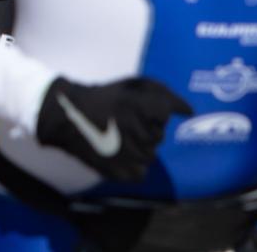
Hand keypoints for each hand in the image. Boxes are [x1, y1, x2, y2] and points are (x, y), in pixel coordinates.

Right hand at [35, 76, 189, 181]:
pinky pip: (140, 171)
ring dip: (139, 146)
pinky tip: (117, 152)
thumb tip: (190, 112)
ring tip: (119, 136)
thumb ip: (164, 93)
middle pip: (158, 135)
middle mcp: (136, 131)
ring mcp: (129, 154)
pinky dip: (132, 163)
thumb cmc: (105, 98)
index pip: (165, 112)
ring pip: (150, 154)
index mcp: (138, 106)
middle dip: (146, 128)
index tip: (137, 109)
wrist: (67, 117)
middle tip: (124, 122)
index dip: (153, 110)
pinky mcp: (121, 172)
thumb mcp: (132, 85)